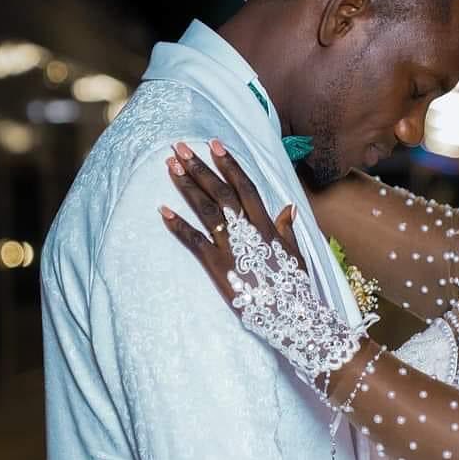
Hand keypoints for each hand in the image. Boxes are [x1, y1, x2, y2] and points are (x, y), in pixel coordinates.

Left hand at [160, 140, 304, 306]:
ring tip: (170, 166)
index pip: (245, 186)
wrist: (291, 315)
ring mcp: (231, 247)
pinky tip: (162, 210)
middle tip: (181, 147)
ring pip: (206, 209)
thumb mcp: (295, 254)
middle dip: (200, 167)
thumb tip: (288, 207)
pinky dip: (177, 225)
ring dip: (187, 186)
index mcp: (267, 225)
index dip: (229, 164)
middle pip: (221, 192)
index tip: (215, 144)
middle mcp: (248, 231)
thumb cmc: (294, 286)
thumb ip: (287, 229)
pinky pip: (194, 241)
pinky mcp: (217, 265)